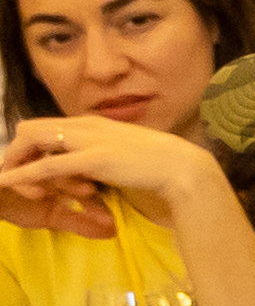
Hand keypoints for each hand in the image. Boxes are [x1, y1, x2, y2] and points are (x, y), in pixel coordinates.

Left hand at [0, 114, 227, 236]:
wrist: (185, 169)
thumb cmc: (164, 164)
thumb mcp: (128, 153)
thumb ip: (107, 153)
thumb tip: (98, 166)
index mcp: (95, 124)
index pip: (48, 126)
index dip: (30, 145)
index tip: (24, 164)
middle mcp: (86, 126)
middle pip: (31, 128)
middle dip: (14, 150)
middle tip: (9, 172)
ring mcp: (88, 141)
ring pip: (33, 141)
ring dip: (15, 161)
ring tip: (5, 178)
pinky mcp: (92, 159)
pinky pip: (47, 165)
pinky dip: (23, 173)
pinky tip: (7, 182)